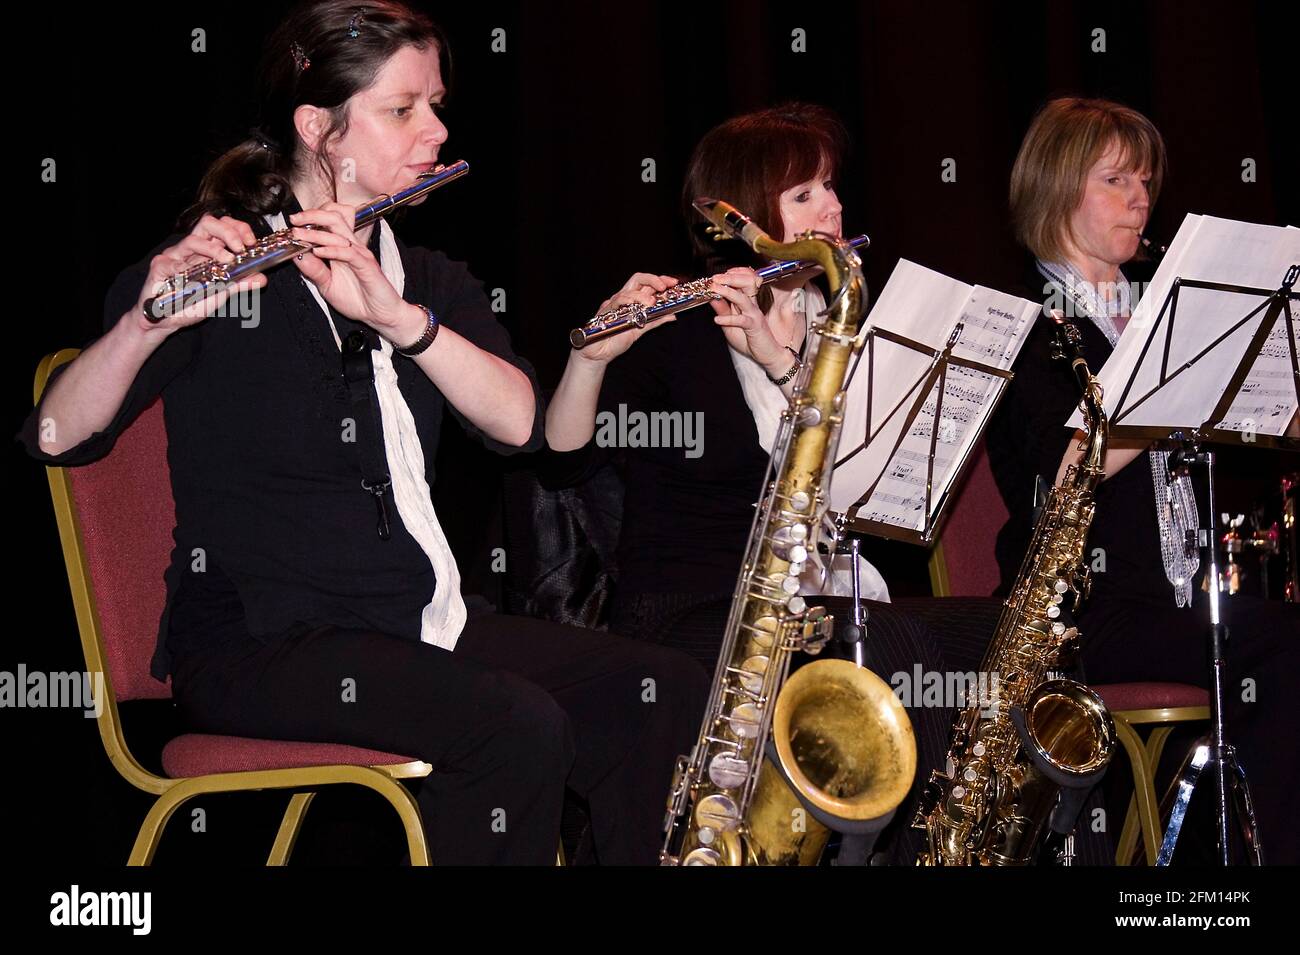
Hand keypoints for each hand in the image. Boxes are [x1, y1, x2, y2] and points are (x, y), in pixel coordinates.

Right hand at [131, 215, 267, 335]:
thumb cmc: (192, 303)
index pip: (223, 226)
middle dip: (228, 231)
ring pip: (192, 240)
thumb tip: (262, 278)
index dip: (239, 228)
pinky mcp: (160, 266)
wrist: (166, 320)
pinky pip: (172, 263)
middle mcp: (191, 249)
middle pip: (208, 223)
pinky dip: (184, 270)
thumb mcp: (221, 294)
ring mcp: (174, 255)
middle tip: (240, 247)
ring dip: (212, 249)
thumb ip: (240, 285)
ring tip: (225, 261)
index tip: (251, 242)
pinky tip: (190, 278)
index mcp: (207, 250)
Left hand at [287, 203, 409, 338]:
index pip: (328, 224)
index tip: (292, 224)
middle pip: (334, 219)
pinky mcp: (367, 266)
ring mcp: (360, 255)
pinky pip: (348, 253)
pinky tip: (317, 252)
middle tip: (294, 220)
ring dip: (316, 233)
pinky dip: (331, 250)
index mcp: (343, 250)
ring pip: (338, 234)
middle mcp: (352, 248)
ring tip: (298, 235)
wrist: (381, 316)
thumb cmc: (359, 300)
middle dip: (312, 216)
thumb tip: (297, 255)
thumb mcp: (327, 286)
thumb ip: (313, 270)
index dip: (310, 220)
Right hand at [574, 272, 678, 363]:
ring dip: (642, 295)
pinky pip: (617, 301)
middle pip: (638, 279)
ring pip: (629, 290)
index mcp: (633, 301)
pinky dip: (628, 301)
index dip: (660, 281)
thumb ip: (655, 321)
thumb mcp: (640, 330)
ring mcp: (615, 303)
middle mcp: (624, 299)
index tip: (673, 283)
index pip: (647, 284)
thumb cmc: (615, 341)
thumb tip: (672, 315)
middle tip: (664, 286)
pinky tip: (636, 306)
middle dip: (653, 279)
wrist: (599, 354)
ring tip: (651, 303)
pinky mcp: (606, 310)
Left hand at [708, 267, 785, 370]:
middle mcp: (752, 305)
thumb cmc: (751, 340)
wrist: (768, 355)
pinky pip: (741, 320)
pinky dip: (728, 319)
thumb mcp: (731, 325)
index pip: (743, 281)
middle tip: (715, 278)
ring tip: (714, 289)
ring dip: (727, 291)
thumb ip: (723, 311)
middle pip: (746, 283)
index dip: (731, 275)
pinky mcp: (755, 326)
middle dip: (729, 278)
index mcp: (748, 302)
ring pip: (743, 297)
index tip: (717, 276)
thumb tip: (712, 298)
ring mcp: (754, 314)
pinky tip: (717, 320)